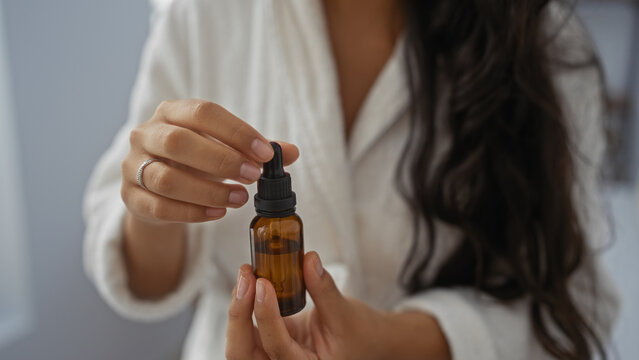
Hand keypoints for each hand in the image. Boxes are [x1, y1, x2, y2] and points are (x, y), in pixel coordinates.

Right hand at [121, 99, 298, 223]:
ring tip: (240, 199)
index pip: (203, 113)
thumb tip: (292, 152)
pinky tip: (218, 214)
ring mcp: (133, 166)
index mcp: (171, 112)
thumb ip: (255, 150)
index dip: (236, 132)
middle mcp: (146, 134)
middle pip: (178, 142)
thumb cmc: (195, 162)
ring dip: (208, 191)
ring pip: (166, 178)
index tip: (265, 153)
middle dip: (221, 160)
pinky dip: (192, 212)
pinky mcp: (130, 197)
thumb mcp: (224, 150)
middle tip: (253, 177)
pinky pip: (159, 206)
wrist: (156, 189)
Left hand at [226, 251, 391, 359]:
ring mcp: (273, 356)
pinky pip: (249, 329)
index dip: (266, 316)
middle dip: (239, 316)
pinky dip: (247, 306)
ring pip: (242, 342)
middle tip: (246, 279)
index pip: (277, 348)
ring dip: (240, 310)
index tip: (263, 284)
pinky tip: (252, 282)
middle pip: (244, 354)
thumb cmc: (359, 333)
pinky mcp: (270, 341)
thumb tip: (309, 259)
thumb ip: (323, 288)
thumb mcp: (345, 312)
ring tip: (248, 276)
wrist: (365, 339)